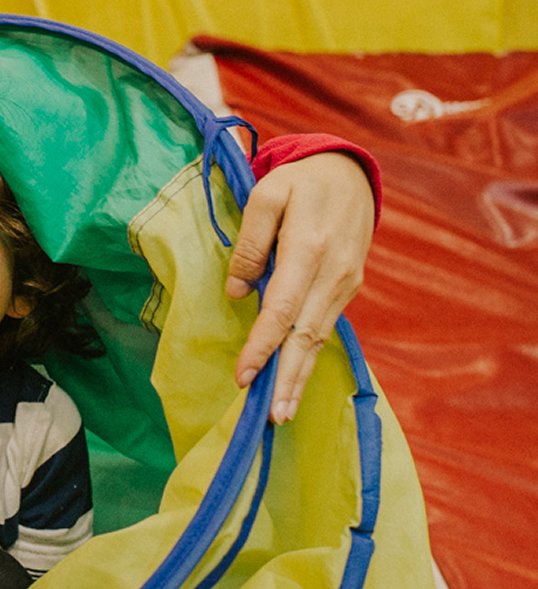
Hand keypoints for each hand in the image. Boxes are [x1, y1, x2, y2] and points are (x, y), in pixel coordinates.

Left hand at [226, 151, 372, 423]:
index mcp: (310, 250)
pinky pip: (324, 326)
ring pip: (318, 337)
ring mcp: (345, 283)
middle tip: (272, 416)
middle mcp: (333, 274)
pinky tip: (294, 378)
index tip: (245, 376)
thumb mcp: (266, 195)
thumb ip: (250, 244)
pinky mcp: (348, 287)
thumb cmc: (300, 182)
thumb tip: (239, 292)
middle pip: (306, 335)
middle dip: (288, 378)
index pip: (282, 310)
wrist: (350, 172)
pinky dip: (309, 356)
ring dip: (301, 376)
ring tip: (282, 411)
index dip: (263, 345)